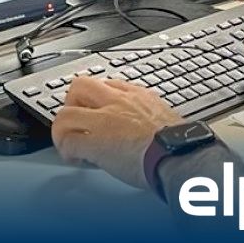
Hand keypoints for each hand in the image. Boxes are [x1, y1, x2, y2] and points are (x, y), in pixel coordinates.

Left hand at [51, 78, 183, 189]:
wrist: (179, 155)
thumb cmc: (179, 143)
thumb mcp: (167, 119)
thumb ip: (152, 118)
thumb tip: (150, 131)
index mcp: (138, 96)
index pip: (108, 84)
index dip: (97, 99)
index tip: (98, 111)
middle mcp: (118, 102)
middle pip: (80, 86)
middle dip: (73, 104)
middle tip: (78, 121)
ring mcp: (103, 120)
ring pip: (64, 113)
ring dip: (63, 129)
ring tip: (70, 143)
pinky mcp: (93, 142)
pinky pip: (67, 140)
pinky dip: (66, 151)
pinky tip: (75, 159)